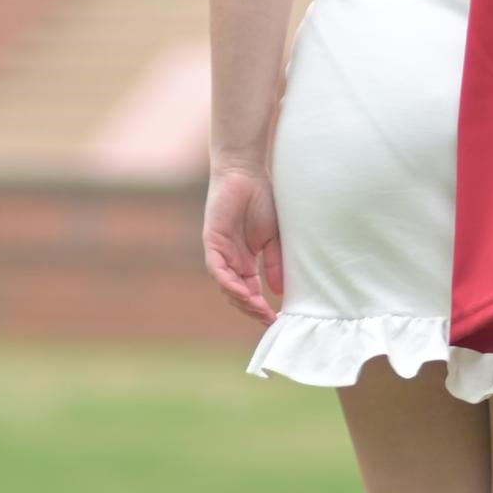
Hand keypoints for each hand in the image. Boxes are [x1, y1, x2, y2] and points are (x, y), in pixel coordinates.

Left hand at [203, 162, 282, 326]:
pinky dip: (229, 284)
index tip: (276, 319)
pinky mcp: (212, 242)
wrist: (246, 173)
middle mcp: (230, 260)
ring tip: (259, 310)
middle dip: (252, 309)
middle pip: (237, 294)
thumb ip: (275, 263)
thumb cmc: (262, 199)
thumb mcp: (274, 237)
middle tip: (268, 319)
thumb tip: (280, 292)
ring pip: (226, 286)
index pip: (250, 291)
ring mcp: (220, 252)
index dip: (261, 306)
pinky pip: (217, 270)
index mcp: (245, 260)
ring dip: (242, 300)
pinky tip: (244, 293)